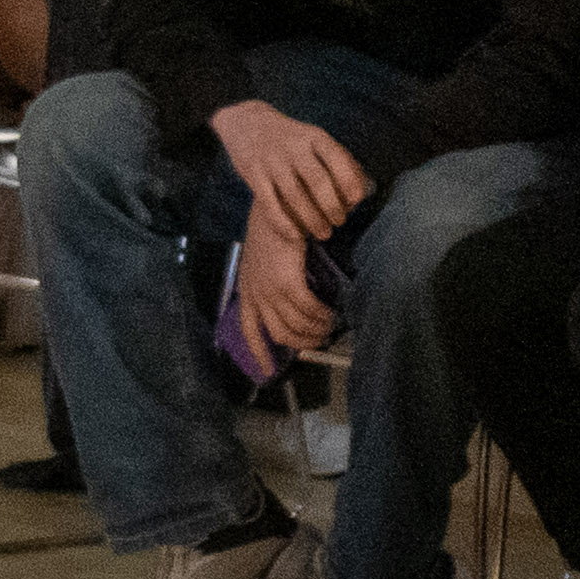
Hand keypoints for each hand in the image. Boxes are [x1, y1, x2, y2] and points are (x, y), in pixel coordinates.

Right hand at [208, 102, 371, 250]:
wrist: (247, 123)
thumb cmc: (292, 138)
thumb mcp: (314, 137)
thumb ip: (337, 159)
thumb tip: (364, 187)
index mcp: (314, 137)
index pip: (336, 158)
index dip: (349, 181)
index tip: (357, 200)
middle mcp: (293, 148)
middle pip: (318, 182)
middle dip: (332, 206)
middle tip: (340, 222)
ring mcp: (272, 162)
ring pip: (295, 197)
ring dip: (312, 220)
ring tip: (324, 233)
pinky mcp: (254, 175)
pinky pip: (270, 205)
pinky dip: (284, 224)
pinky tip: (296, 236)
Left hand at [236, 241, 337, 360]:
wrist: (277, 207)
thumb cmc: (274, 229)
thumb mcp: (265, 260)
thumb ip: (272, 282)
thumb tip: (292, 303)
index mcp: (247, 289)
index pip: (249, 330)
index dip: (259, 353)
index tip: (267, 372)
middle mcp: (255, 294)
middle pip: (279, 334)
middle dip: (301, 343)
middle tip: (320, 341)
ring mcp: (270, 290)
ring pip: (295, 325)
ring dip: (316, 330)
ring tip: (330, 326)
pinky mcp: (287, 284)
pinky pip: (308, 310)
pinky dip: (321, 315)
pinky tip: (331, 313)